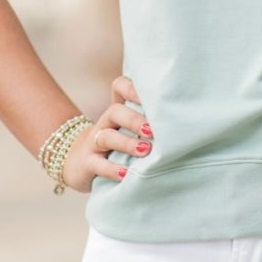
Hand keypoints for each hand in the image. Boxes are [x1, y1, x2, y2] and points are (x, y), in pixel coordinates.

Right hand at [59, 75, 152, 193]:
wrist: (77, 162)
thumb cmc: (115, 145)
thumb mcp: (128, 131)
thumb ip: (148, 124)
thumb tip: (183, 125)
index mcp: (117, 111)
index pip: (119, 87)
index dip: (133, 88)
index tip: (154, 97)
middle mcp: (105, 123)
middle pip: (114, 111)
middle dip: (134, 120)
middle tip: (152, 130)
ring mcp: (94, 142)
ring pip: (107, 137)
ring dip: (127, 143)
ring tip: (145, 150)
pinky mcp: (87, 162)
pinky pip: (97, 164)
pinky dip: (112, 169)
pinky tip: (126, 174)